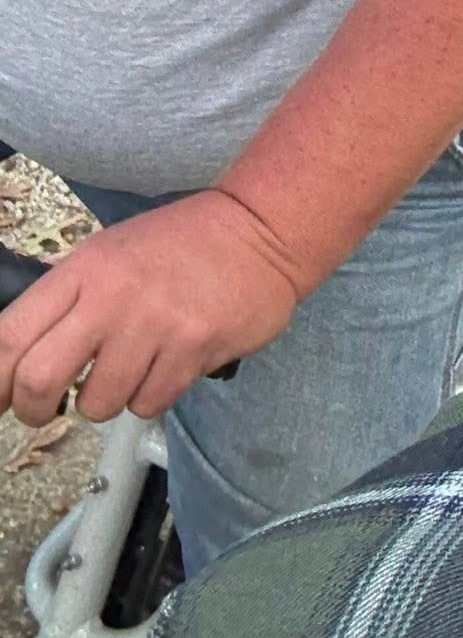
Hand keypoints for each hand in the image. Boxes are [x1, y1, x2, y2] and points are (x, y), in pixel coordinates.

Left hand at [0, 189, 302, 425]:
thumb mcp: (113, 254)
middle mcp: (112, 295)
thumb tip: (15, 365)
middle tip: (49, 406)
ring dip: (108, 399)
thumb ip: (68, 301)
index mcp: (85, 268)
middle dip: (35, 408)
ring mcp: (154, 322)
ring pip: (96, 404)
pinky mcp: (194, 347)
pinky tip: (169, 364)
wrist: (262, 228)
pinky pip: (149, 403)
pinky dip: (152, 395)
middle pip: (38, 380)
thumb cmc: (181, 245)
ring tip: (132, 369)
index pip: (10, 335)